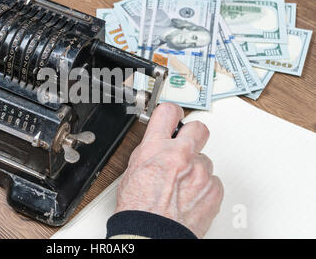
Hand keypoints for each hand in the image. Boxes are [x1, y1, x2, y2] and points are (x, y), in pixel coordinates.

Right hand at [115, 103, 222, 237]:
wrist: (151, 235)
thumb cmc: (138, 209)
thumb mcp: (133, 170)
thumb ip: (149, 151)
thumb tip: (157, 145)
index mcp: (156, 147)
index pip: (168, 112)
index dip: (173, 112)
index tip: (175, 115)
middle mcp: (181, 155)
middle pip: (199, 128)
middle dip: (193, 134)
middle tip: (187, 144)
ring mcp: (200, 172)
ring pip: (205, 160)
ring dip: (197, 169)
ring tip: (183, 186)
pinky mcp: (214, 189)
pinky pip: (214, 180)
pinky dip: (205, 187)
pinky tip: (191, 197)